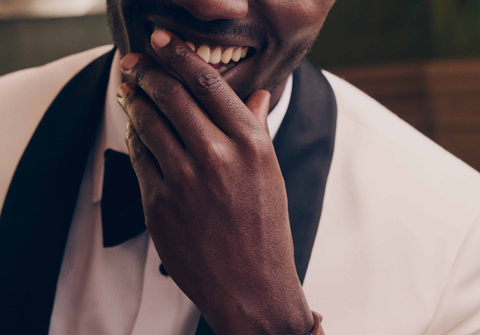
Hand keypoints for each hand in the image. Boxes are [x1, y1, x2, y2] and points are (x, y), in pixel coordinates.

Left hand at [117, 30, 312, 334]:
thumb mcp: (270, 174)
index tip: (162, 42)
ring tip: (130, 91)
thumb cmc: (266, 229)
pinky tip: (136, 131)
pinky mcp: (159, 205)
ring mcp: (184, 181)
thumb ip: (256, 129)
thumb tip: (256, 95)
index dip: (180, 56)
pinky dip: (135, 138)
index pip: (208, 83)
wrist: (251, 286)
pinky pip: (139, 158)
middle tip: (136, 63)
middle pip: (172, 96)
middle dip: (148, 73)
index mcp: (251, 143)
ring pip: (148, 123)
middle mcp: (217, 156)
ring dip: (135, 102)